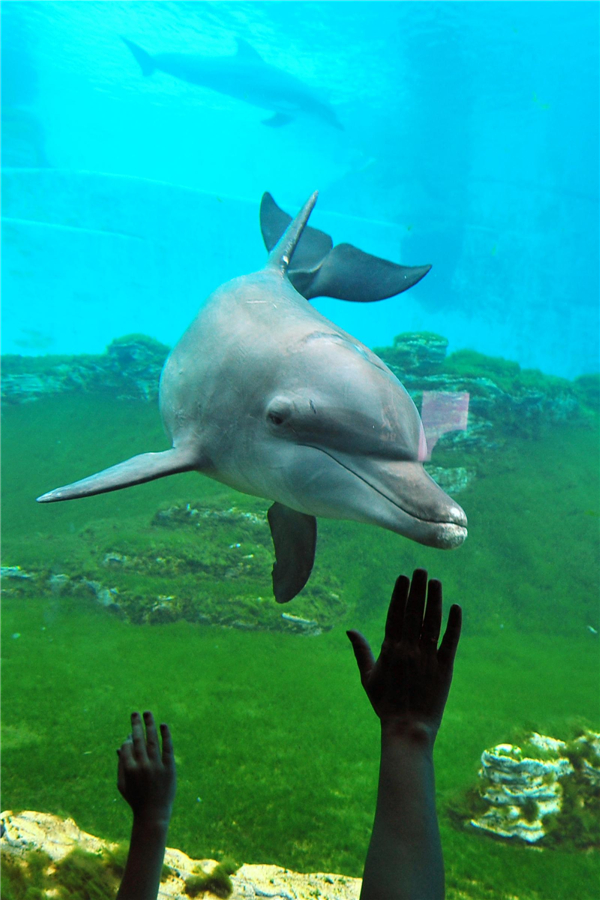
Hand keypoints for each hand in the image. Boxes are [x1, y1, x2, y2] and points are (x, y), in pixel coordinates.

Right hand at [117, 711, 175, 824]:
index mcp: (129, 770)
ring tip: (147, 713)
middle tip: (135, 712)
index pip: (127, 747)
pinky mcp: (169, 768)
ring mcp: (156, 766)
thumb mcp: (123, 784)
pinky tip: (163, 725)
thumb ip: (121, 765)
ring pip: (152, 740)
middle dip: (136, 724)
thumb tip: (121, 745)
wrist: (153, 814)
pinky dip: (165, 735)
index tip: (130, 737)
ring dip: (150, 724)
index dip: (128, 740)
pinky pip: (167, 748)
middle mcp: (142, 766)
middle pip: (138, 740)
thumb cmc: (135, 799)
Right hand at [347, 569, 461, 740]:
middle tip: (421, 570)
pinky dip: (454, 624)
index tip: (403, 577)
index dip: (400, 595)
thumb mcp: (368, 677)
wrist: (408, 727)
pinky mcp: (444, 667)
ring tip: (435, 582)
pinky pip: (450, 641)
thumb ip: (361, 651)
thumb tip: (349, 630)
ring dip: (434, 600)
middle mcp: (409, 649)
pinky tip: (455, 607)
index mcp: (390, 650)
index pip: (395, 615)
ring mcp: (428, 657)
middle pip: (414, 613)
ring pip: (432, 622)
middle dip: (418, 590)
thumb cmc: (385, 704)